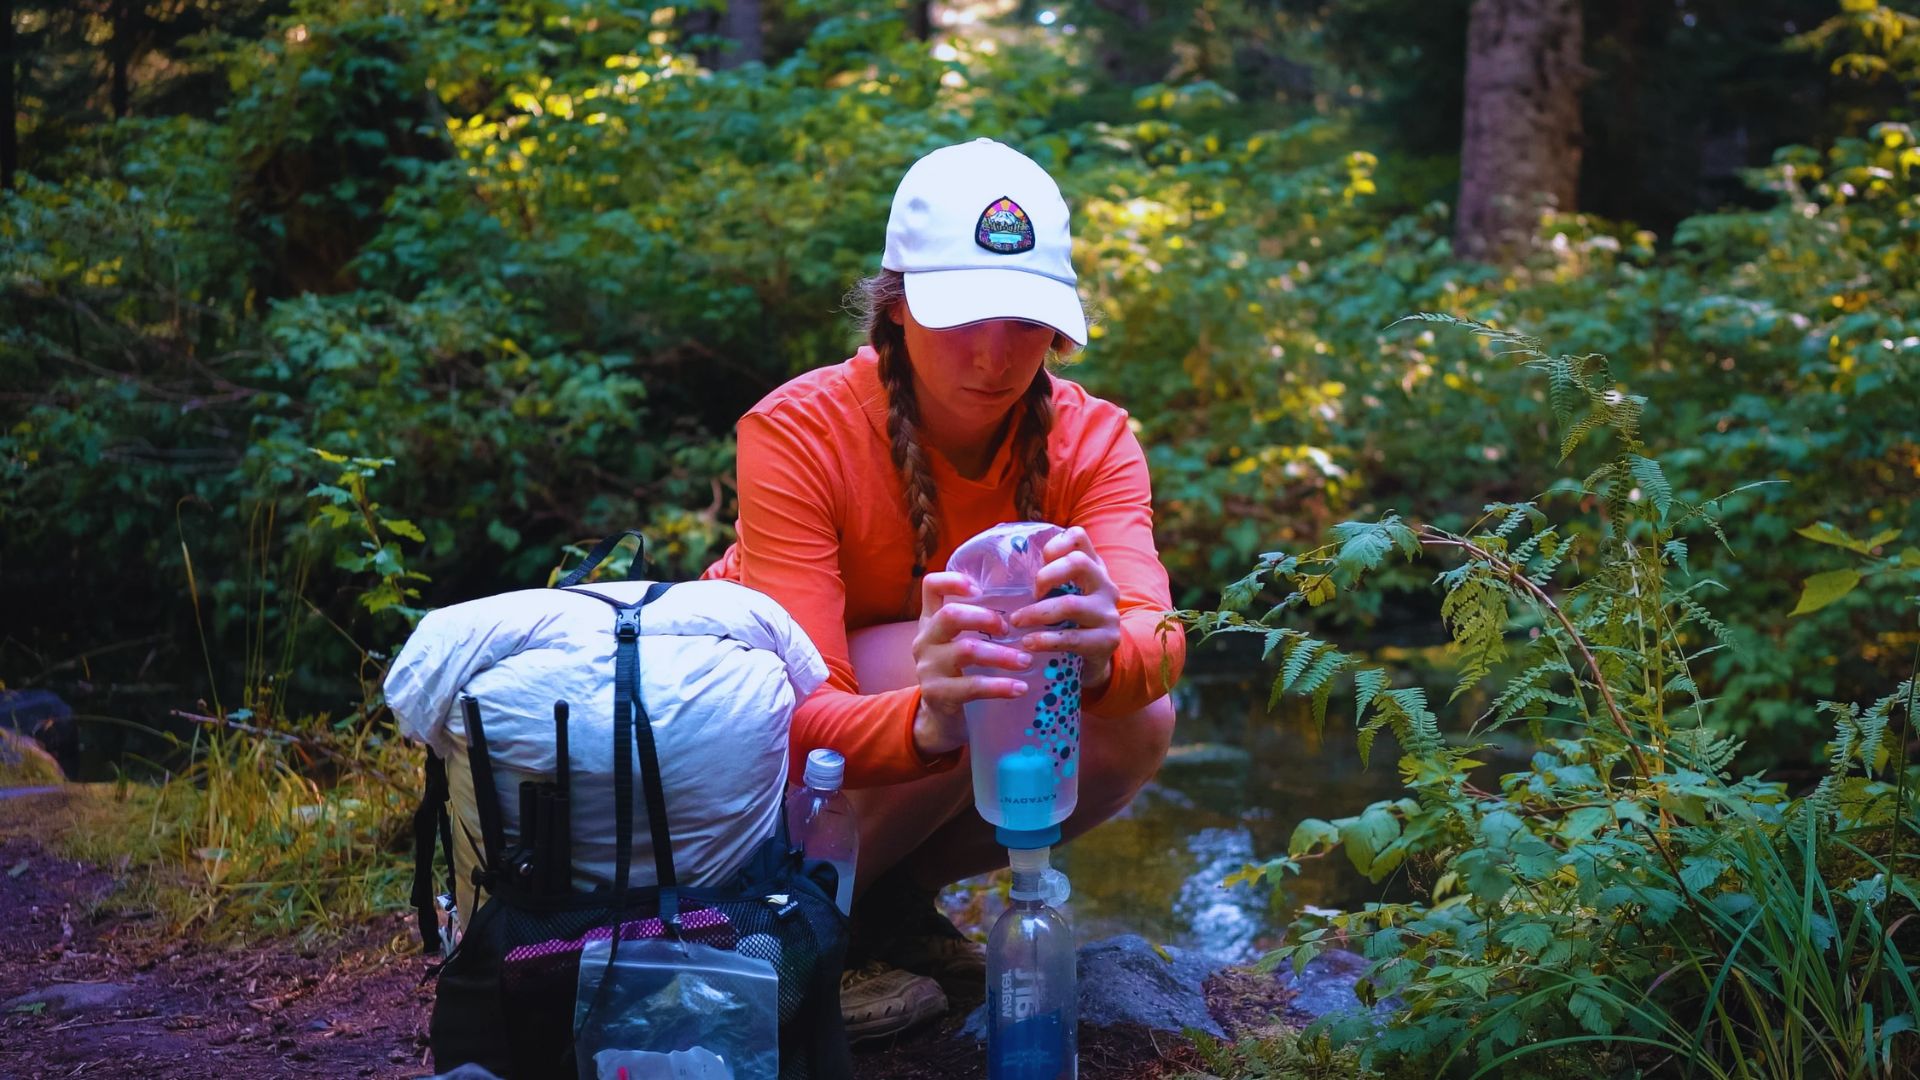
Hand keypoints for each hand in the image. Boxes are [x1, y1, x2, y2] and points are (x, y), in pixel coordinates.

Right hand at [909, 571, 1034, 758]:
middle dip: (985, 618)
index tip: (980, 587)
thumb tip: (1029, 602)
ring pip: (966, 650)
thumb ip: (977, 624)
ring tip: (1026, 660)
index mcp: (930, 621)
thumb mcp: (958, 643)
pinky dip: (1000, 686)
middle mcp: (925, 640)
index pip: (931, 586)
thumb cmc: (959, 672)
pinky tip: (1020, 688)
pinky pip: (972, 686)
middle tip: (1008, 628)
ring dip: (1002, 655)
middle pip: (950, 615)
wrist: (939, 719)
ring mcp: (928, 668)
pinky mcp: (938, 694)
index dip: (953, 580)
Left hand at [1011, 526, 1121, 698]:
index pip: (1079, 537)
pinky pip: (1072, 638)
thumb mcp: (1061, 594)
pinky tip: (1029, 643)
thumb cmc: (1067, 621)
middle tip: (1030, 593)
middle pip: (1079, 562)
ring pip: (1071, 605)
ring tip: (1016, 622)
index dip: (1055, 544)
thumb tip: (994, 559)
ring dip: (1037, 613)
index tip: (1039, 562)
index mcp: (1092, 567)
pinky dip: (1046, 639)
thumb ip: (1043, 578)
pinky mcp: (1107, 641)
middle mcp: (1105, 585)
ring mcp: (1108, 613)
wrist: (1093, 661)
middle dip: (1046, 576)